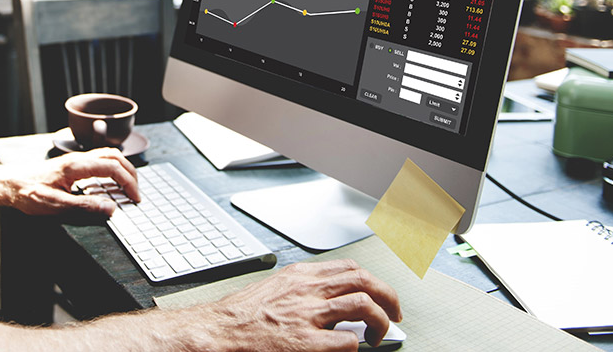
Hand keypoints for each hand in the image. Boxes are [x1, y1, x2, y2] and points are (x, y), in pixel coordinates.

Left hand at [0, 148, 139, 215]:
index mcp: (76, 166)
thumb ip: (84, 206)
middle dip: (131, 174)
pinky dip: (112, 170)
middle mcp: (77, 159)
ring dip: (122, 170)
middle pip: (114, 157)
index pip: (112, 167)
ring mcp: (75, 160)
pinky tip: (111, 184)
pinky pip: (98, 161)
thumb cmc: (27, 193)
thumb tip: (110, 208)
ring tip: (129, 188)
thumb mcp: (55, 205)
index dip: (128, 182)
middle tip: (137, 194)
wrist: (8, 184)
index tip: (135, 198)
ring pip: (107, 156)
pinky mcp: (72, 166)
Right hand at [202, 260, 401, 350]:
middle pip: (364, 281)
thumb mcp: (274, 290)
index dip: (372, 282)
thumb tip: (329, 299)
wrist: (218, 332)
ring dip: (381, 322)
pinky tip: (350, 350)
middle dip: (388, 297)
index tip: (380, 295)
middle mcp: (307, 290)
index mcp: (300, 276)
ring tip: (381, 335)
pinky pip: (348, 342)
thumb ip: (302, 290)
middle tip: (394, 315)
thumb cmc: (241, 316)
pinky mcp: (306, 343)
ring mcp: (308, 316)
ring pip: (363, 306)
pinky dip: (356, 346)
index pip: (349, 268)